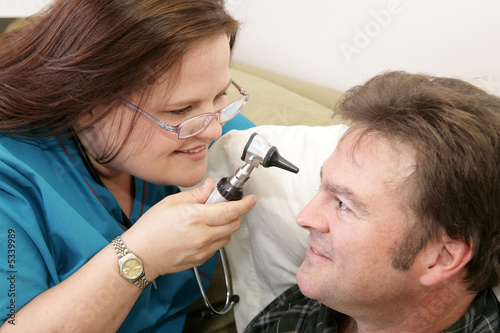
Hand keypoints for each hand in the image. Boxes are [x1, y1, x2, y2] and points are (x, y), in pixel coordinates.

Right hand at [121, 178, 256, 279]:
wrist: (140, 256)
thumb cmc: (151, 229)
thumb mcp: (171, 203)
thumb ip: (195, 194)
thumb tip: (210, 187)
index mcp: (197, 218)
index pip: (230, 211)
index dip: (245, 204)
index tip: (251, 199)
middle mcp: (204, 236)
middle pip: (233, 224)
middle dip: (234, 214)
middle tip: (223, 206)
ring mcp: (203, 250)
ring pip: (227, 236)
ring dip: (225, 226)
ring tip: (209, 220)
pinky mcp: (200, 260)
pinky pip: (216, 247)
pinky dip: (215, 238)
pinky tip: (201, 233)